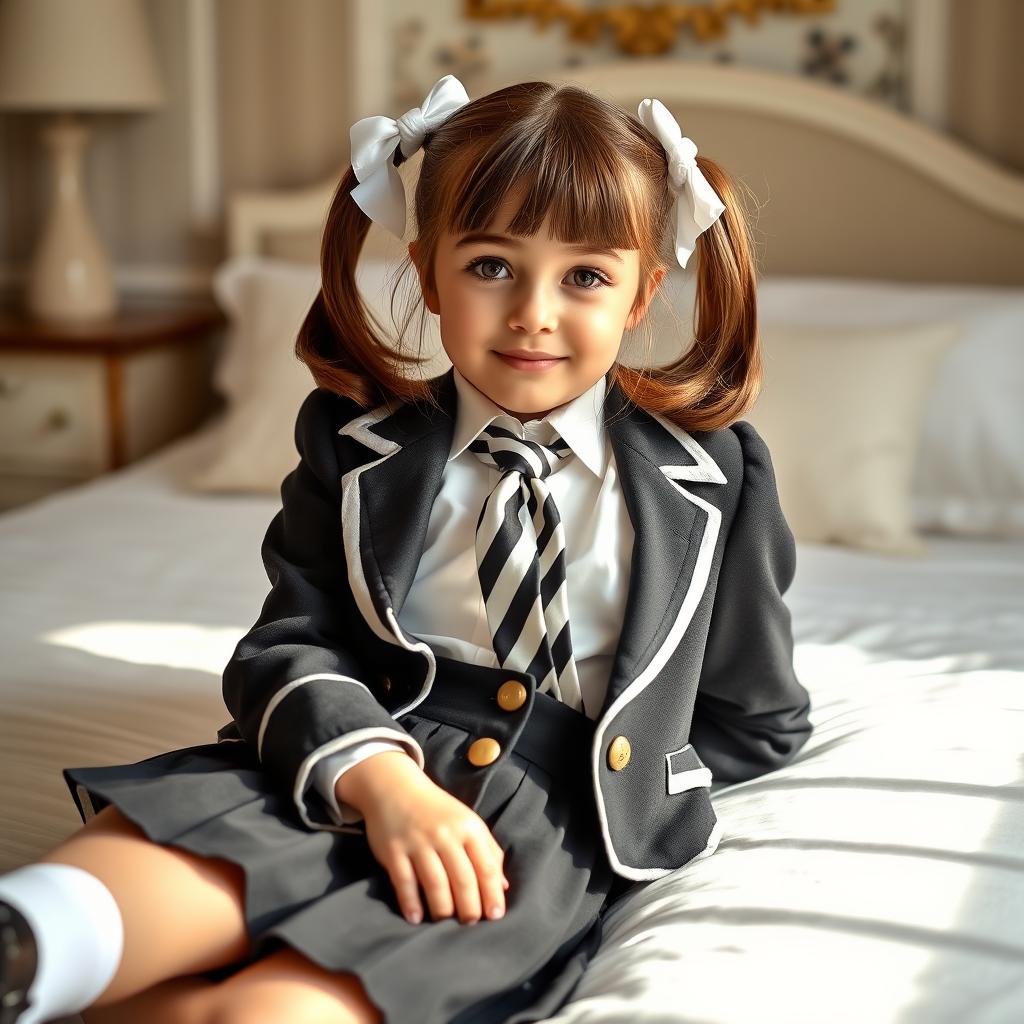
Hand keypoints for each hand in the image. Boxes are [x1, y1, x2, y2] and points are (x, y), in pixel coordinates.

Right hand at [338, 751, 510, 925]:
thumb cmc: (438, 811)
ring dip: (443, 910)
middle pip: (463, 880)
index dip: (493, 895)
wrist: (396, 788)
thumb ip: (488, 851)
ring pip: (436, 885)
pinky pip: (405, 883)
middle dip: (470, 909)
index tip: (495, 916)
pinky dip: (411, 904)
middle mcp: (445, 834)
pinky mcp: (395, 851)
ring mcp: (418, 843)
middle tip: (470, 923)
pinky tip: (416, 918)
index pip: (487, 867)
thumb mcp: (468, 822)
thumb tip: (503, 886)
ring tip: (445, 922)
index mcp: (469, 828)